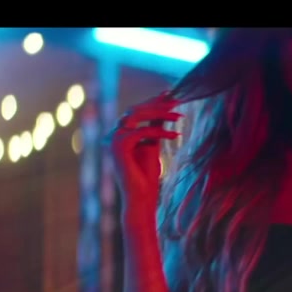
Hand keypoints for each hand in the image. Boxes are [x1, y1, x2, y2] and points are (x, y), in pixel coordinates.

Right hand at [110, 92, 181, 210]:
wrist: (141, 198)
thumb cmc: (147, 177)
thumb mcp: (153, 146)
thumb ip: (155, 128)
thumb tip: (164, 110)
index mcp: (119, 135)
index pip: (136, 112)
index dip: (153, 102)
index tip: (170, 94)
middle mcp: (113, 135)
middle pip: (135, 110)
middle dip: (157, 104)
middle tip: (177, 101)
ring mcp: (113, 140)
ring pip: (137, 115)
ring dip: (160, 113)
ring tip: (179, 116)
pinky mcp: (119, 146)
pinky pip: (142, 131)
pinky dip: (160, 131)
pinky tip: (176, 134)